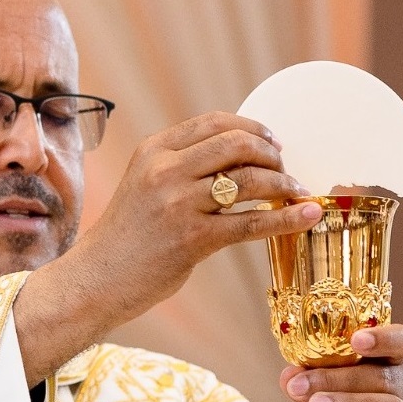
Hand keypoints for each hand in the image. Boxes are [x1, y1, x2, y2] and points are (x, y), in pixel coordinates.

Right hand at [16, 111, 322, 384]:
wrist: (96, 279)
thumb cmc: (124, 238)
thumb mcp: (143, 187)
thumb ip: (180, 169)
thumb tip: (236, 164)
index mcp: (152, 151)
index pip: (213, 122)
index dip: (251, 127)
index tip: (271, 141)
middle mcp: (165, 170)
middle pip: (236, 144)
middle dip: (272, 153)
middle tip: (286, 168)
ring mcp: (179, 204)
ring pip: (250, 180)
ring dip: (283, 184)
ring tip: (297, 193)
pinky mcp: (192, 238)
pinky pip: (252, 223)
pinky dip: (286, 218)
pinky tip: (306, 217)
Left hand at [280, 324, 402, 401]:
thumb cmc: (331, 400)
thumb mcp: (315, 383)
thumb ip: (303, 376)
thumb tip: (290, 376)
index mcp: (385, 360)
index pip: (401, 341)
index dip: (384, 338)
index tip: (356, 340)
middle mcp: (400, 387)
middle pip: (382, 377)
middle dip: (337, 379)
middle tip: (301, 386)